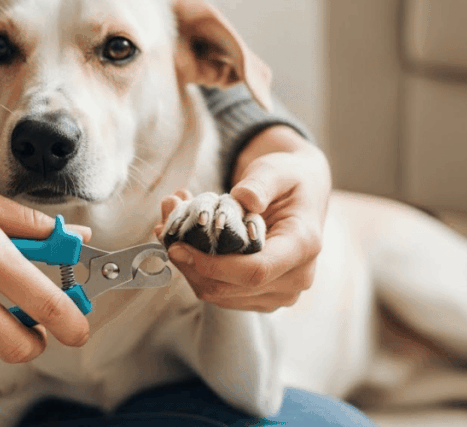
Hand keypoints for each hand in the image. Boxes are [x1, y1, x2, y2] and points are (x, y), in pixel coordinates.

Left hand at [163, 125, 329, 311]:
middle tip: (162, 224)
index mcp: (304, 246)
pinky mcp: (261, 296)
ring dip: (187, 266)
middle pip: (230, 288)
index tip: (178, 246)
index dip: (213, 265)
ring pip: (219, 295)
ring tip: (169, 226)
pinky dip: (196, 270)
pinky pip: (220, 293)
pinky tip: (183, 242)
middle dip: (189, 262)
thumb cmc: (289, 179)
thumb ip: (260, 183)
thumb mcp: (276, 170)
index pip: (255, 271)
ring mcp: (279, 292)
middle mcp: (296, 277)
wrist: (301, 194)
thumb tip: (244, 198)